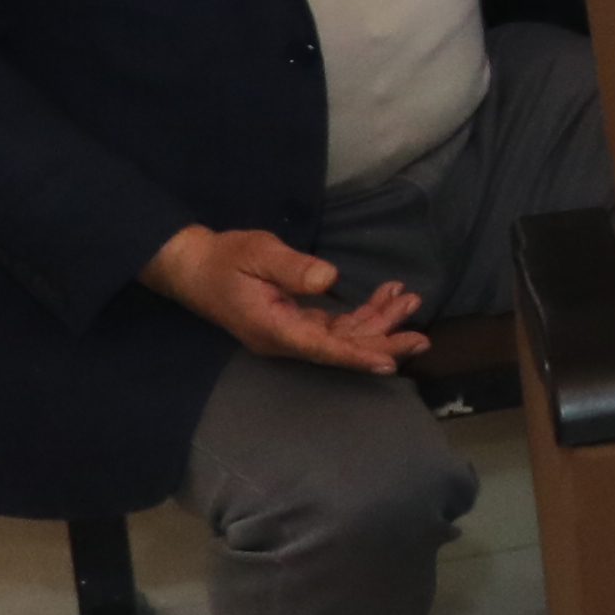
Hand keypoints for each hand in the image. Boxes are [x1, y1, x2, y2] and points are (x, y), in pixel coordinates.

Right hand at [145, 224, 421, 372]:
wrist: (192, 265)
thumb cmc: (224, 258)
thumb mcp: (258, 254)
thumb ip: (292, 267)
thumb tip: (329, 279)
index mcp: (274, 330)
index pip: (324, 348)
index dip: (359, 355)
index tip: (391, 361)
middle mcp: (286, 339)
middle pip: (341, 348)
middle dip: (382, 341)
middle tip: (422, 335)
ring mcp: (291, 333)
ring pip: (343, 336)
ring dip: (377, 321)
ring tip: (409, 300)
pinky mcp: (295, 322)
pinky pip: (335, 325)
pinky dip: (362, 313)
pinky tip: (385, 296)